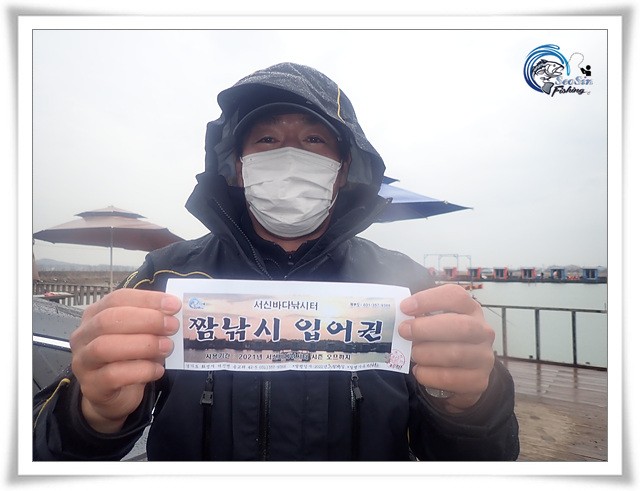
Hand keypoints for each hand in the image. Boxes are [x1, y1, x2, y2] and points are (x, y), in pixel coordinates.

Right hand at [69, 289, 180, 432]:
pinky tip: (158, 370)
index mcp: (95, 315)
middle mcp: (83, 336)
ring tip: (167, 347)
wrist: (114, 397)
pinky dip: (141, 370)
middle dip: (146, 320)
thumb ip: (152, 322)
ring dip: (143, 345)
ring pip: (105, 347)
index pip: (117, 299)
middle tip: (172, 326)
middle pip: (108, 320)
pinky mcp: (91, 386)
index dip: (147, 299)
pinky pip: (113, 376)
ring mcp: (83, 362)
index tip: (174, 305)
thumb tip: (175, 314)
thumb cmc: (128, 359)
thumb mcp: (140, 335)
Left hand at [398, 284, 494, 412]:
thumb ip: (420, 316)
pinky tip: (419, 370)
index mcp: (471, 309)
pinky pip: (450, 378)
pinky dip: (428, 374)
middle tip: (404, 331)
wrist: (464, 373)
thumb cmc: (443, 340)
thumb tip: (399, 317)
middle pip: (460, 326)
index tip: (405, 307)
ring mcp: (484, 357)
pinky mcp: (478, 381)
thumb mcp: (435, 322)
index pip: (456, 296)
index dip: (429, 300)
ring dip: (426, 353)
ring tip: (413, 354)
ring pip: (454, 354)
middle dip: (426, 329)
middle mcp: (483, 331)